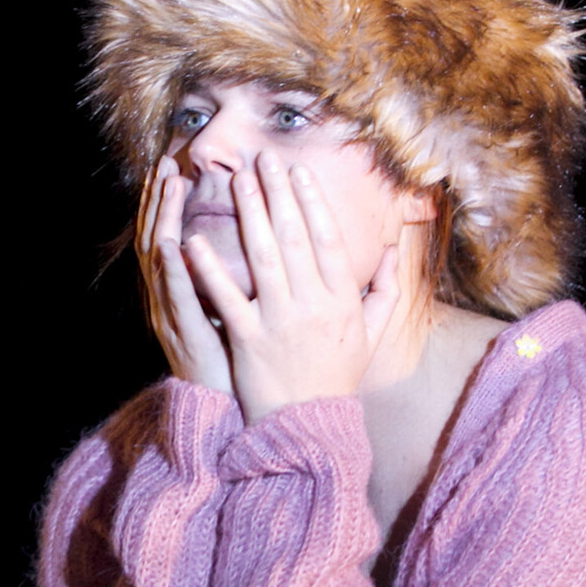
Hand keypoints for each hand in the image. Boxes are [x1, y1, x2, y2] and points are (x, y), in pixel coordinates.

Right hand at [138, 155, 233, 392]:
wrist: (222, 413)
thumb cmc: (232, 363)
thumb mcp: (228, 314)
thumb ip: (229, 281)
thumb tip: (250, 245)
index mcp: (178, 294)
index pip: (168, 238)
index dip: (167, 205)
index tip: (174, 170)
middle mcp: (168, 301)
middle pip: (155, 240)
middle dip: (158, 201)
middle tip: (164, 165)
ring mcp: (172, 317)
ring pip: (159, 260)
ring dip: (162, 220)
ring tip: (168, 185)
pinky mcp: (185, 336)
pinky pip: (176, 299)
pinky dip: (173, 270)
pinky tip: (174, 242)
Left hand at [181, 151, 404, 424]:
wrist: (310, 427)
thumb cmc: (338, 377)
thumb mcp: (371, 334)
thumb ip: (384, 290)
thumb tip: (393, 250)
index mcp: (342, 299)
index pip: (327, 239)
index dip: (311, 202)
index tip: (297, 172)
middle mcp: (313, 305)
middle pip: (293, 238)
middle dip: (276, 194)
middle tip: (260, 159)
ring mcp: (280, 322)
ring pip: (262, 258)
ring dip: (247, 216)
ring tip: (234, 182)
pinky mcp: (249, 342)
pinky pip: (226, 299)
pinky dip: (210, 270)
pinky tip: (192, 242)